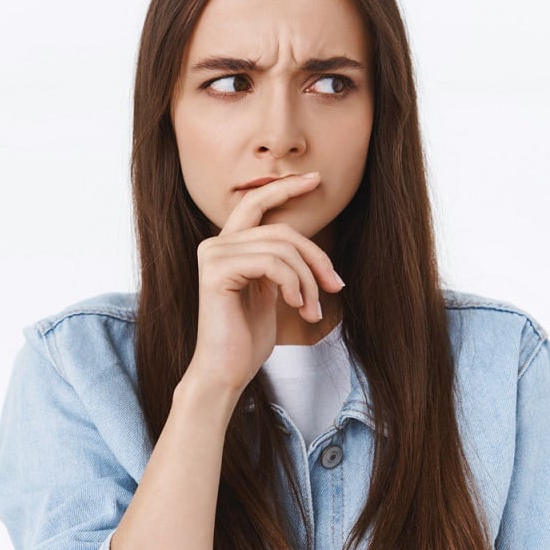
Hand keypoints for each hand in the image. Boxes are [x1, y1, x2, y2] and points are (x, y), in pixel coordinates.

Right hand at [182, 172, 345, 403]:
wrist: (225, 370)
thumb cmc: (248, 337)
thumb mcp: (274, 292)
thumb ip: (283, 264)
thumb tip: (316, 253)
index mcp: (229, 245)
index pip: (258, 202)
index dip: (286, 187)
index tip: (317, 179)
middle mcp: (216, 244)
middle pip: (281, 230)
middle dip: (316, 257)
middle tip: (335, 286)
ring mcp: (213, 254)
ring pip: (282, 249)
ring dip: (308, 282)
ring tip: (311, 311)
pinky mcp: (216, 271)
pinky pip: (272, 263)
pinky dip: (294, 285)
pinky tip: (296, 308)